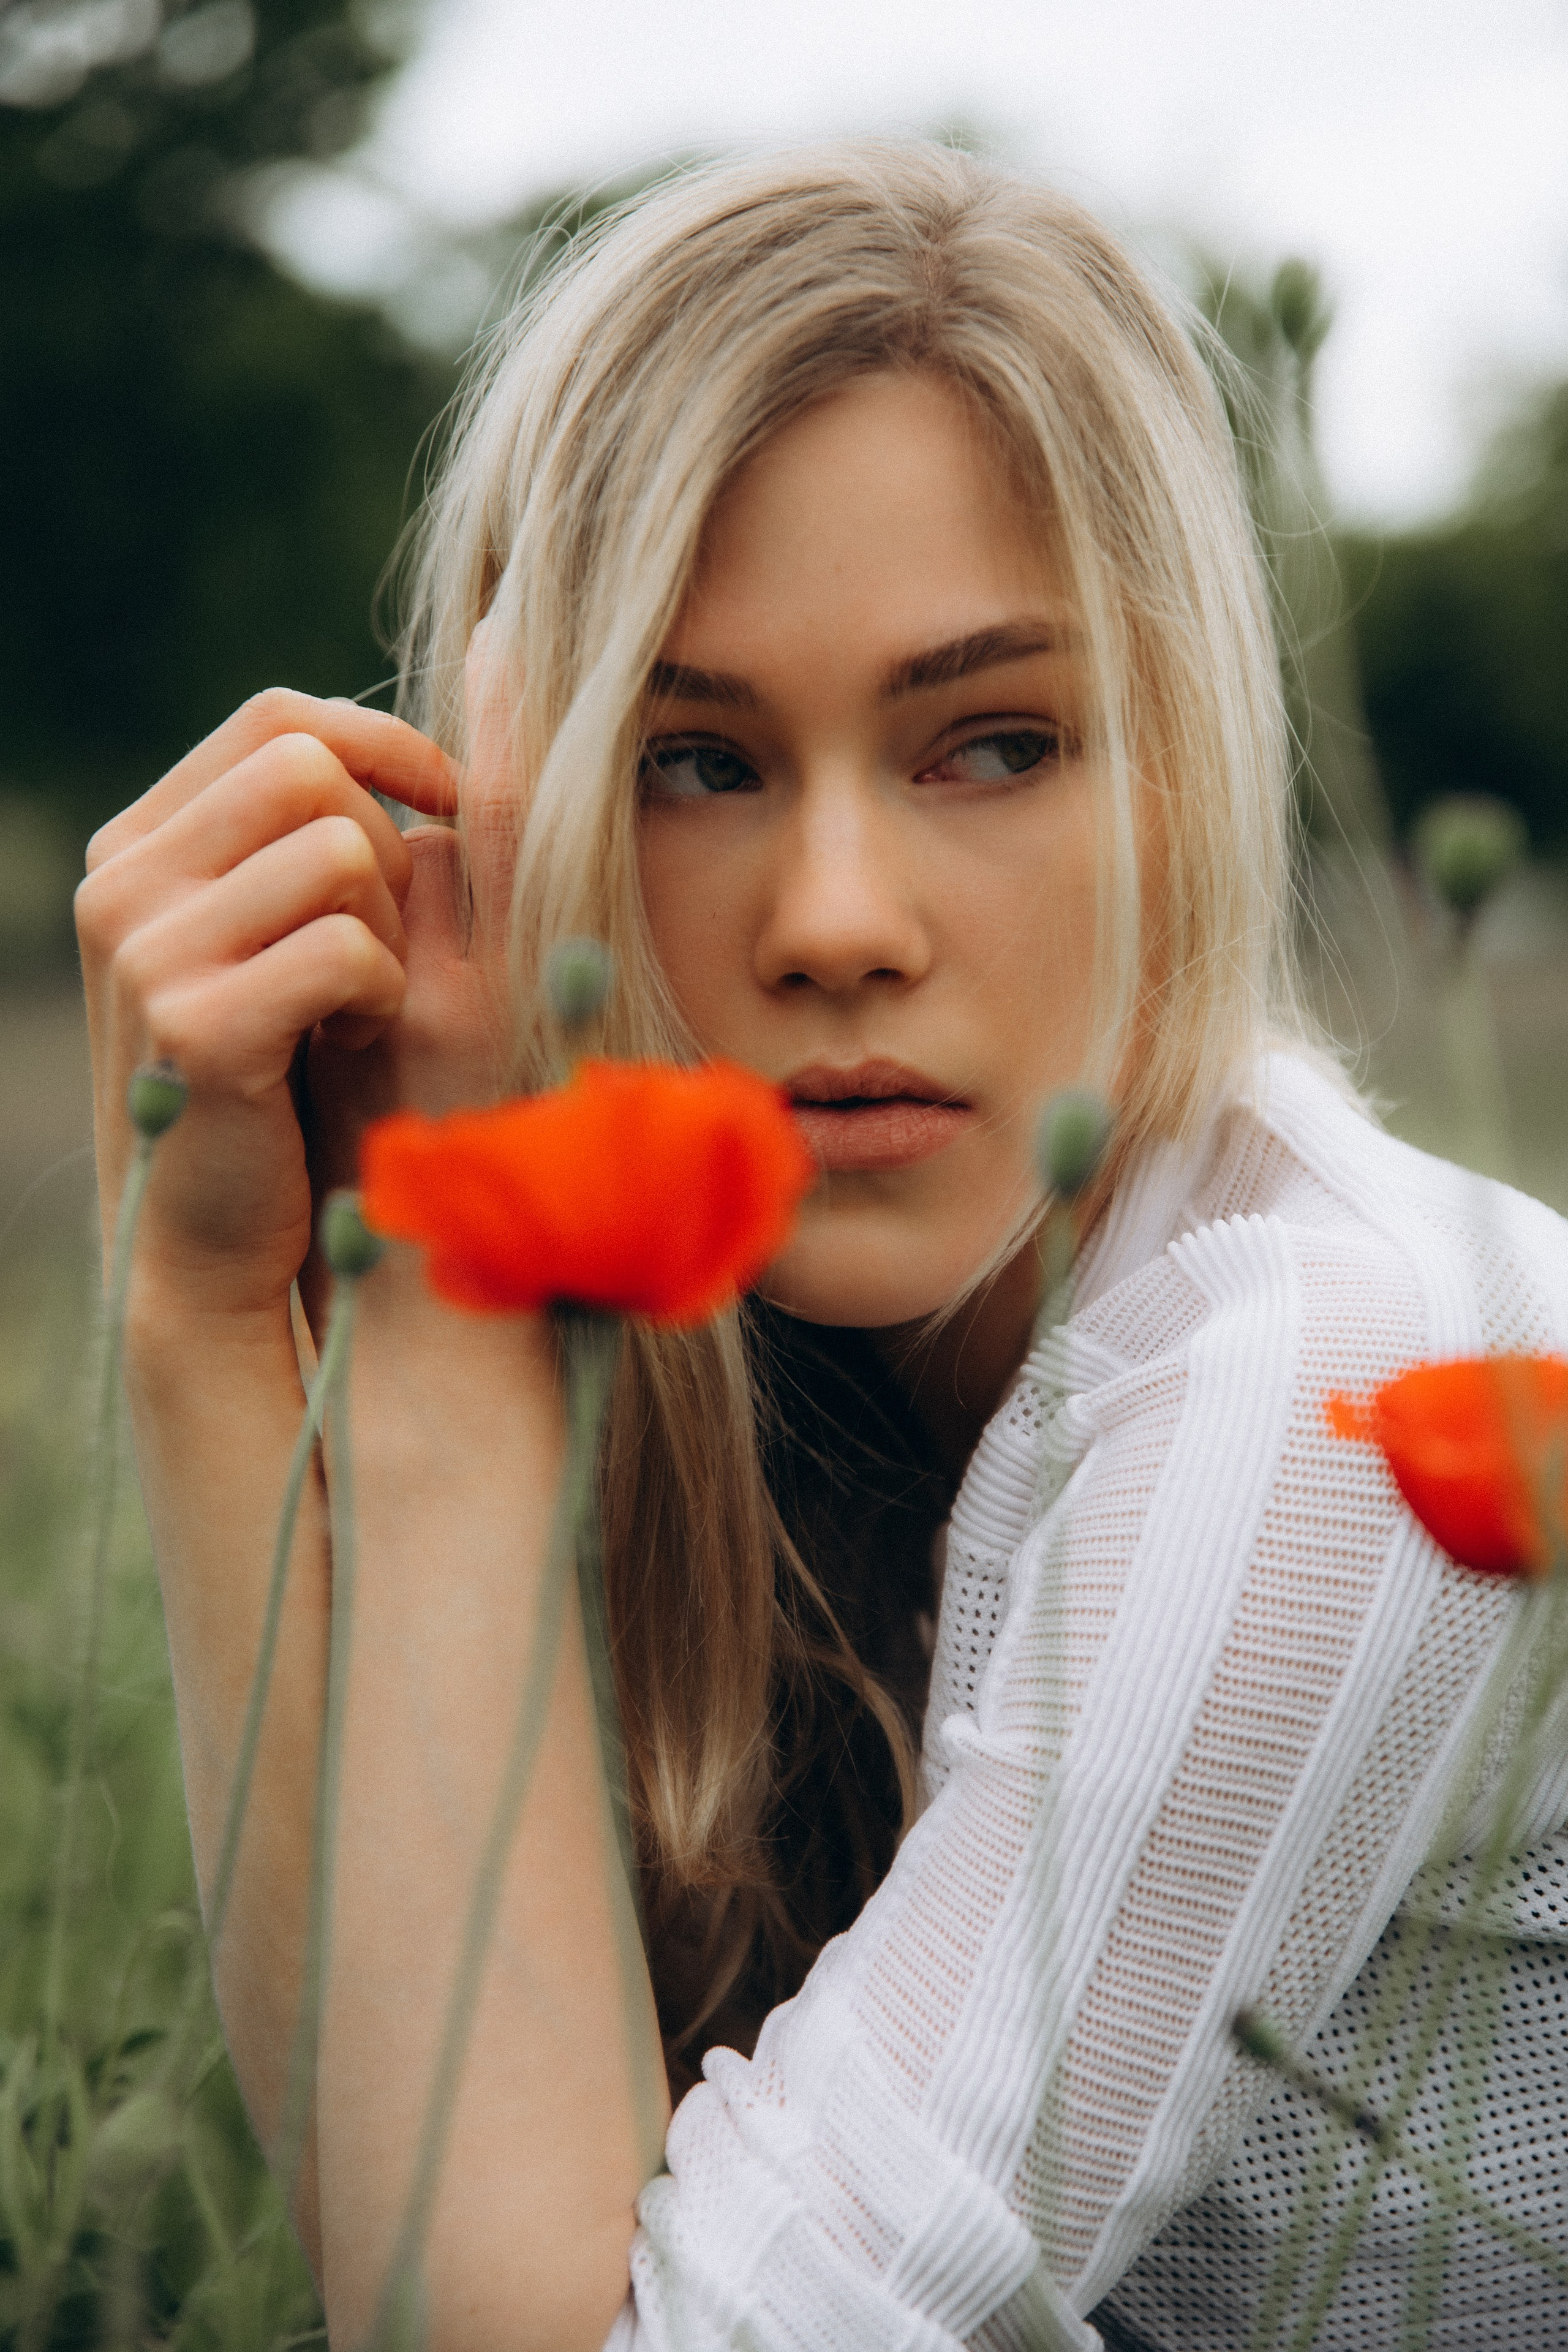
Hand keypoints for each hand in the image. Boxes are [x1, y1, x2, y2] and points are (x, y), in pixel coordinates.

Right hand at [77, 689, 458, 1325]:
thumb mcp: (277, 932)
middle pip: (309, 770)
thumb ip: (310, 831)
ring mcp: (146, 955)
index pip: (276, 721)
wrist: (210, 1235)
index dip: (386, 745)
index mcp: (136, 846)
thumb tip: (438, 705)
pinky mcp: (197, 1029)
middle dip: (386, 848)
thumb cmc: (274, 1077)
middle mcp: (121, 884)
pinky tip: (354, 1041)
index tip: (447, 806)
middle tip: (383, 944)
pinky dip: (381, 993)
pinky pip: (346, 947)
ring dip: (387, 929)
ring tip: (362, 1003)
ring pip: (338, 850)